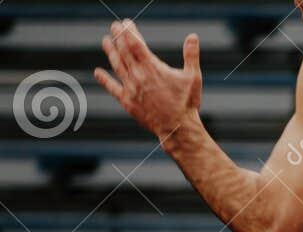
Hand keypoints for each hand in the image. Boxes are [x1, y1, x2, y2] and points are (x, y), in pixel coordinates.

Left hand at [96, 20, 202, 143]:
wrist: (178, 128)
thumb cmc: (187, 103)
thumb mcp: (193, 77)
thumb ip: (191, 55)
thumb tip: (193, 36)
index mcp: (152, 67)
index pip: (136, 43)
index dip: (129, 31)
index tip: (126, 23)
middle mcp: (138, 75)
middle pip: (124, 51)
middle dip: (118, 36)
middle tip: (114, 26)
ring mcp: (131, 88)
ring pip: (117, 65)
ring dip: (110, 51)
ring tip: (105, 41)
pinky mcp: (127, 101)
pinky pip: (112, 88)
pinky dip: (104, 79)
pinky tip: (98, 72)